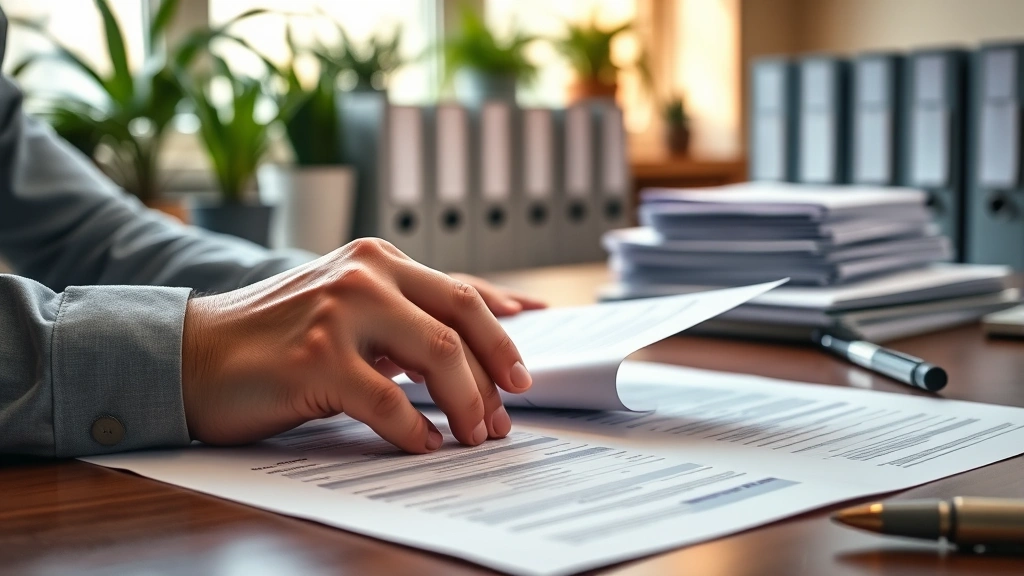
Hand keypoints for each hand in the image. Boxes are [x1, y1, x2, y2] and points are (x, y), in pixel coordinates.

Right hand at [181, 238, 534, 452]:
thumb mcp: (344, 309)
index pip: (459, 291)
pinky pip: (390, 402)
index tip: (524, 363)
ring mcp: (341, 312)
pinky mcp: (317, 358)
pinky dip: (416, 430)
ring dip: (467, 403)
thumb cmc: (272, 338)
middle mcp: (365, 274)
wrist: (192, 354)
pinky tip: (424, 444)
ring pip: (437, 355)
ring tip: (473, 435)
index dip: (501, 328)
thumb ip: (398, 319)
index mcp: (376, 260)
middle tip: (506, 412)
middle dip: (496, 369)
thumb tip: (463, 356)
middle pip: (460, 318)